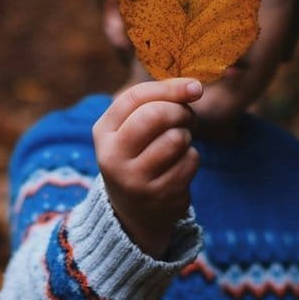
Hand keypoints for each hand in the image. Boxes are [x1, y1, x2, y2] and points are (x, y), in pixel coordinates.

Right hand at [93, 78, 202, 257]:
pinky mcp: (158, 195)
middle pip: (154, 116)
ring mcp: (135, 179)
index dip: (169, 88)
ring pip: (175, 138)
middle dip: (179, 111)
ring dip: (186, 136)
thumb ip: (156, 102)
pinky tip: (180, 166)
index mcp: (104, 132)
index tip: (194, 87)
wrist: (133, 212)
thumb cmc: (138, 156)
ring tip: (178, 143)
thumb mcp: (132, 129)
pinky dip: (192, 158)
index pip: (135, 97)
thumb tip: (194, 87)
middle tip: (187, 117)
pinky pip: (189, 161)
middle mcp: (113, 156)